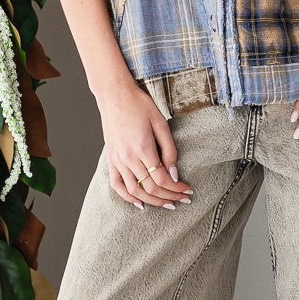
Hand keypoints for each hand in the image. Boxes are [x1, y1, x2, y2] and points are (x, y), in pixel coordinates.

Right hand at [97, 84, 193, 209]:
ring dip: (152, 201)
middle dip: (169, 196)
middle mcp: (128, 158)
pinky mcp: (110, 160)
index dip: (177, 188)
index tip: (188, 190)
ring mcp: (117, 161)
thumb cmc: (140, 105)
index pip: (162, 179)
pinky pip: (117, 185)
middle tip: (183, 200)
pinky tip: (139, 203)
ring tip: (167, 204)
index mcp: (143, 148)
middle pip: (150, 188)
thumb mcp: (161, 122)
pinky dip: (128, 198)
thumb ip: (169, 149)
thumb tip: (174, 173)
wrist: (115, 95)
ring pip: (135, 191)